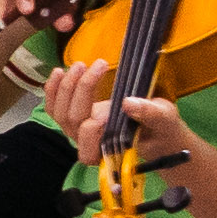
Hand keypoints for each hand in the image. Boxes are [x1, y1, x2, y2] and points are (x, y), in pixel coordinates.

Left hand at [43, 60, 191, 173]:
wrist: (155, 129)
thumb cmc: (160, 127)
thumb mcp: (163, 118)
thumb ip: (149, 114)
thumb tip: (128, 103)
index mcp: (109, 153)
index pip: (89, 148)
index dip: (91, 130)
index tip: (106, 111)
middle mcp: (88, 145)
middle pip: (73, 121)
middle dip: (83, 90)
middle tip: (100, 64)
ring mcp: (78, 132)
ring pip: (60, 113)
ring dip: (67, 86)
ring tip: (81, 64)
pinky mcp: (74, 118)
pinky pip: (54, 107)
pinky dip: (52, 90)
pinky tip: (58, 72)